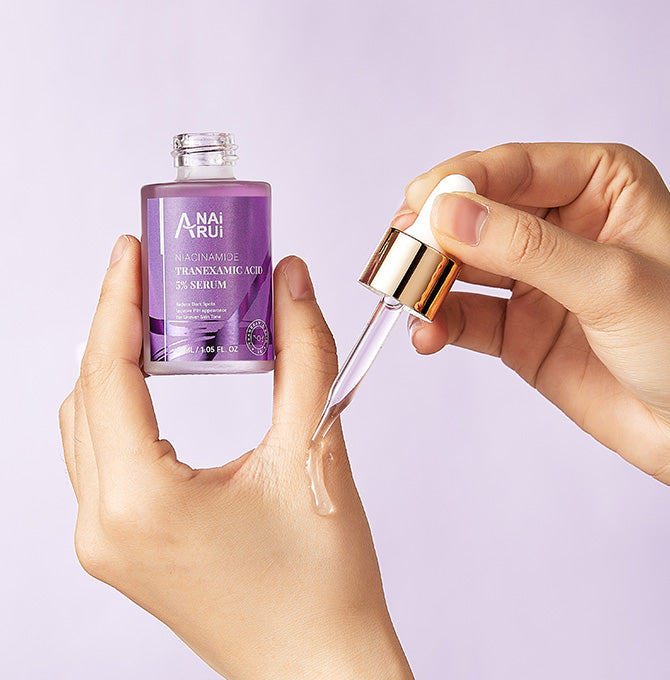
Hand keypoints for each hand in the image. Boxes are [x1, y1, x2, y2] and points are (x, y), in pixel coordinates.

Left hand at [58, 237, 412, 679]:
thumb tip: (290, 285)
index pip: (108, 373)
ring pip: (89, 428)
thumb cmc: (320, 586)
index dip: (117, 300)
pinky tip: (159, 385)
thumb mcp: (313, 453)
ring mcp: (108, 543)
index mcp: (141, 502)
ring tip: (158, 322)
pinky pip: (103, 460)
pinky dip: (123, 410)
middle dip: (116, 326)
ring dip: (116, 368)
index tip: (132, 250)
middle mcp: (105, 526)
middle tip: (154, 277)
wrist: (321, 668)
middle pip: (88, 395)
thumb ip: (303, 355)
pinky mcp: (126, 548)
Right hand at [395, 143, 669, 482]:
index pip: (513, 167)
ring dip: (429, 282)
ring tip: (405, 299)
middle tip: (401, 254)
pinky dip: (439, 323)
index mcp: (599, 187)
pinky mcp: (517, 328)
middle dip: (434, 236)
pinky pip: (465, 316)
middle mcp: (560, 227)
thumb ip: (526, 248)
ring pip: (462, 266)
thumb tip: (450, 213)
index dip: (460, 182)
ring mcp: (534, 279)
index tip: (419, 206)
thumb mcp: (612, 282)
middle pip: (476, 215)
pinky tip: (427, 333)